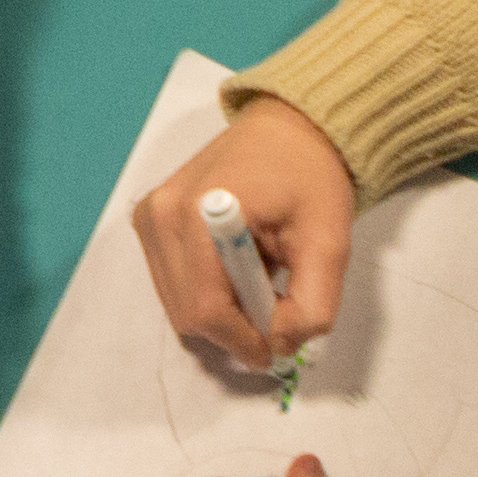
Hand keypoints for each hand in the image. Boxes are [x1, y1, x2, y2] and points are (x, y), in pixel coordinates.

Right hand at [132, 92, 352, 367]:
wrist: (288, 127)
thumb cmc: (310, 178)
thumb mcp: (329, 243)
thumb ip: (313, 305)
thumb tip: (282, 346)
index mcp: (200, 213)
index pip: (206, 308)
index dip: (242, 341)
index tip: (276, 349)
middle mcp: (159, 215)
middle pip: (187, 313)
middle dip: (234, 328)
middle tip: (276, 312)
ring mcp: (148, 217)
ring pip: (178, 304)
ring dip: (221, 311)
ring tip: (260, 280)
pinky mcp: (148, 221)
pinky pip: (173, 284)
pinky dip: (207, 292)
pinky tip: (237, 268)